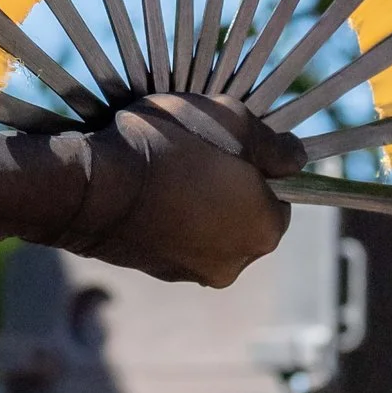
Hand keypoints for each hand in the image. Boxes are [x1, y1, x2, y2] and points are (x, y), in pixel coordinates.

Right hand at [68, 93, 293, 287]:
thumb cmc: (170, 146)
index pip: (279, 199)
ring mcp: (192, 272)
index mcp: (265, 230)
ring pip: (209, 231)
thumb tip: (296, 157)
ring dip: (198, 206)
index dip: (258, 170)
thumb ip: (274, 144)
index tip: (233, 148)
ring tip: (170, 171)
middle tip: (200, 156)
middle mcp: (236, 263)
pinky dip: (169, 218)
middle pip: (243, 219)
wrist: (95, 185)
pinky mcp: (156, 272)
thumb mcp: (233, 121)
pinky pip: (175, 239)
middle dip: (229, 191)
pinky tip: (149, 191)